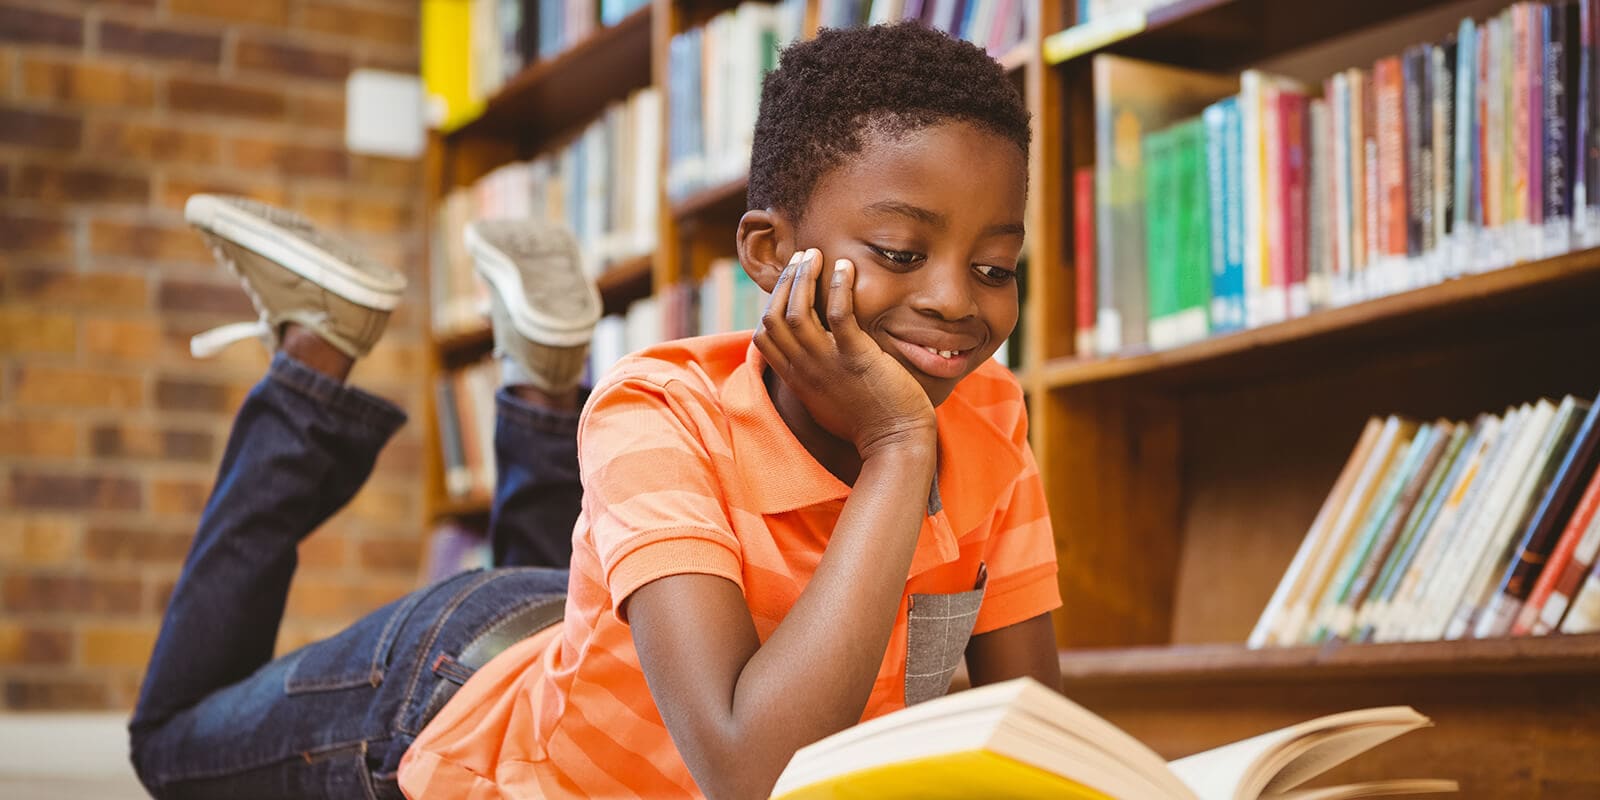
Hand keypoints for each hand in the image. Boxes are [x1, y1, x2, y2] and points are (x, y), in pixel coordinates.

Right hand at [755, 248, 935, 458]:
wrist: (894, 443)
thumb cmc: (866, 421)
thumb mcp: (825, 399)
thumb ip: (812, 376)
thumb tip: (810, 355)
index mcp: (796, 378)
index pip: (763, 335)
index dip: (771, 303)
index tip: (789, 284)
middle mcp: (804, 369)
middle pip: (774, 317)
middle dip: (785, 282)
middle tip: (801, 258)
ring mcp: (828, 364)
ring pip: (798, 312)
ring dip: (804, 278)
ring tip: (815, 256)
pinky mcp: (856, 358)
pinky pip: (840, 315)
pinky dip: (839, 287)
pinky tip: (846, 268)